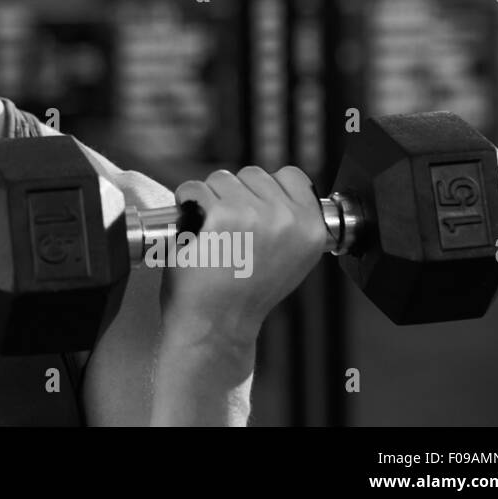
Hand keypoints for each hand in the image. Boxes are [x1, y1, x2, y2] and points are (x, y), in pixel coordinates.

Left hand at [158, 166, 329, 350]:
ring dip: (209, 199)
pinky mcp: (221, 216)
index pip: (291, 176)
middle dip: (235, 195)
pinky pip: (195, 188)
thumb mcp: (291, 259)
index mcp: (312, 229)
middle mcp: (288, 219)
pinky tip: (193, 230)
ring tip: (211, 234)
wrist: (217, 324)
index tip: (254, 209)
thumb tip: (277, 192)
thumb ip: (291, 222)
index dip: (266, 189)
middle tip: (229, 231)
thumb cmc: (244, 294)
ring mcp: (254, 215)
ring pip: (222, 178)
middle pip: (252, 174)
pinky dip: (186, 204)